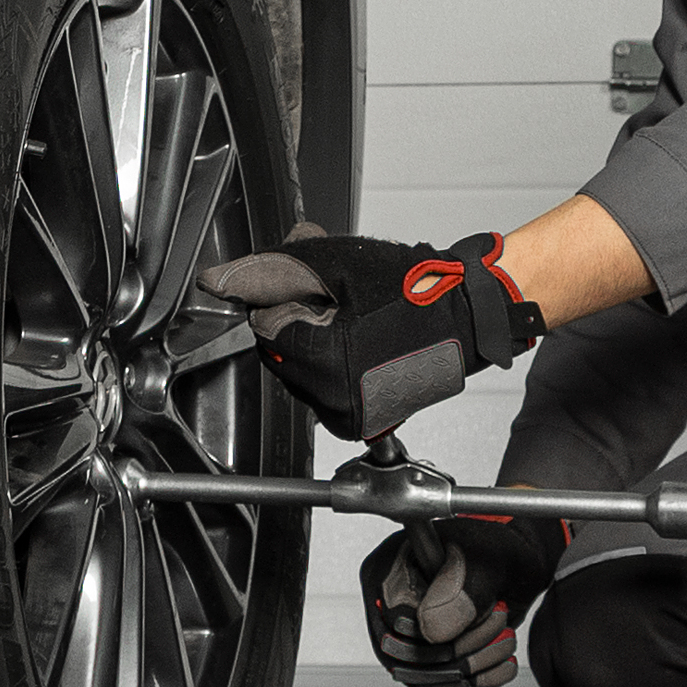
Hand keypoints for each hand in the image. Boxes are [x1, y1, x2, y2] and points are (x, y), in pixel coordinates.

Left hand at [198, 224, 544, 440]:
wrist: (468, 315)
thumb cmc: (415, 289)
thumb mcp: (336, 264)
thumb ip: (273, 271)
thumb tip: (219, 282)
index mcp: (328, 362)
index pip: (266, 330)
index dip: (285, 300)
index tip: (314, 289)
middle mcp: (335, 401)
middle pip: (279, 357)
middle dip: (297, 325)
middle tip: (339, 304)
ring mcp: (348, 417)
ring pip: (298, 377)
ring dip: (313, 346)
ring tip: (356, 324)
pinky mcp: (359, 422)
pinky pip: (322, 393)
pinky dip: (330, 367)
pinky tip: (360, 347)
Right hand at [360, 516, 566, 686]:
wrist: (519, 562)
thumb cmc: (501, 549)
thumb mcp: (487, 560)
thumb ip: (460, 589)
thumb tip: (433, 631)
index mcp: (388, 568)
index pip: (393, 620)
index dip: (436, 628)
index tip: (475, 612)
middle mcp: (388, 602)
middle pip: (402, 654)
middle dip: (460, 647)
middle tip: (498, 619)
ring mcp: (404, 631)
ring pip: (420, 676)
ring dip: (472, 664)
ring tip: (504, 637)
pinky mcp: (423, 654)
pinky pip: (437, 684)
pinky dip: (478, 678)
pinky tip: (501, 658)